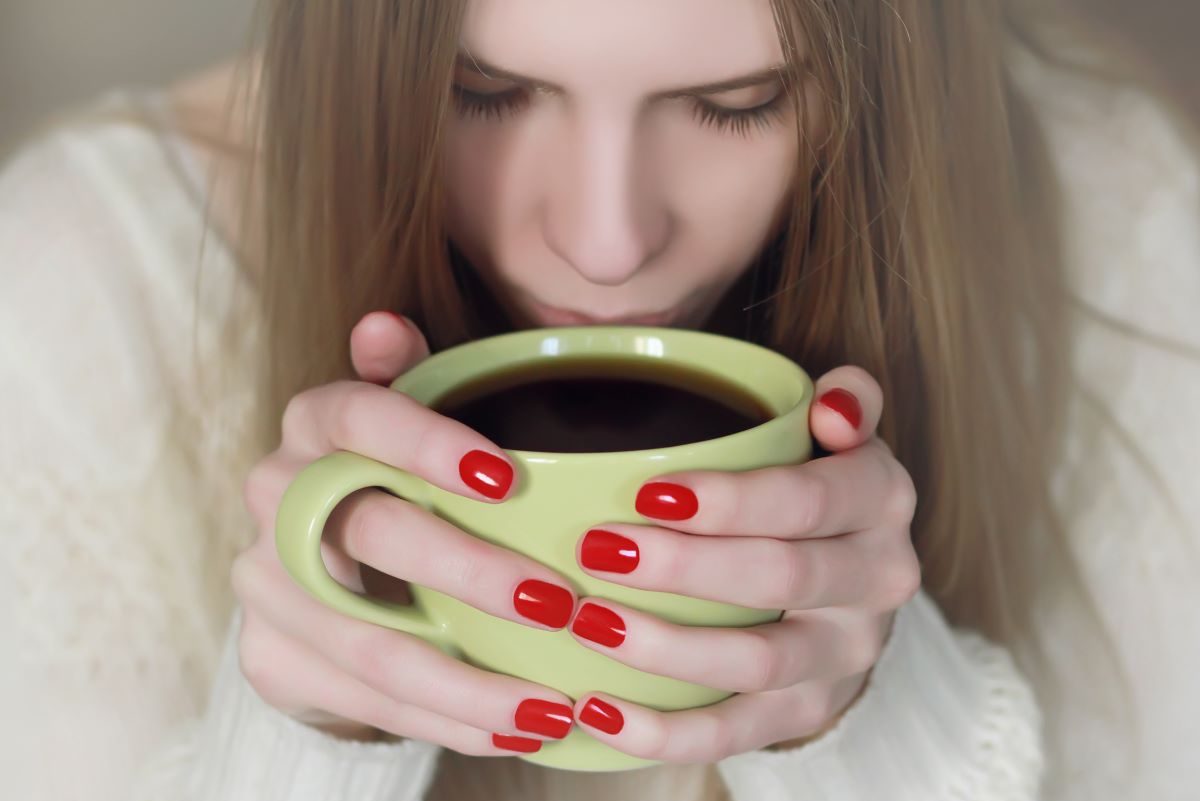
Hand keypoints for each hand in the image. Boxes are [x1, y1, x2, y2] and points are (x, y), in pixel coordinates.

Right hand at [233, 311, 582, 754]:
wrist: (317, 576)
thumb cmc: (389, 481)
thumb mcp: (408, 426)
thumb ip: (412, 381)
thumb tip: (387, 325)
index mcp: (314, 424)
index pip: (358, 417)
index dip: (426, 442)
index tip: (505, 477)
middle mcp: (275, 494)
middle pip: (368, 531)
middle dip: (470, 572)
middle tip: (558, 604)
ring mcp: (262, 582)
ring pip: (366, 639)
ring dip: (467, 678)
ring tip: (550, 703)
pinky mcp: (269, 655)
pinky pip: (360, 698)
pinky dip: (440, 718)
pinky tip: (506, 726)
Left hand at [565, 366, 920, 761]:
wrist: (850, 579)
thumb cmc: (813, 488)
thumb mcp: (836, 434)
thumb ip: (845, 400)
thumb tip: (834, 407)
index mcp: (881, 501)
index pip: (810, 501)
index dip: (730, 501)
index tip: (647, 495)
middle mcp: (877, 582)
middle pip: (780, 578)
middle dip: (685, 568)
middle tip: (599, 551)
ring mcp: (844, 655)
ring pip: (757, 663)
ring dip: (667, 649)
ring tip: (590, 623)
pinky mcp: (807, 711)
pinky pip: (736, 734)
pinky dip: (666, 732)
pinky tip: (598, 712)